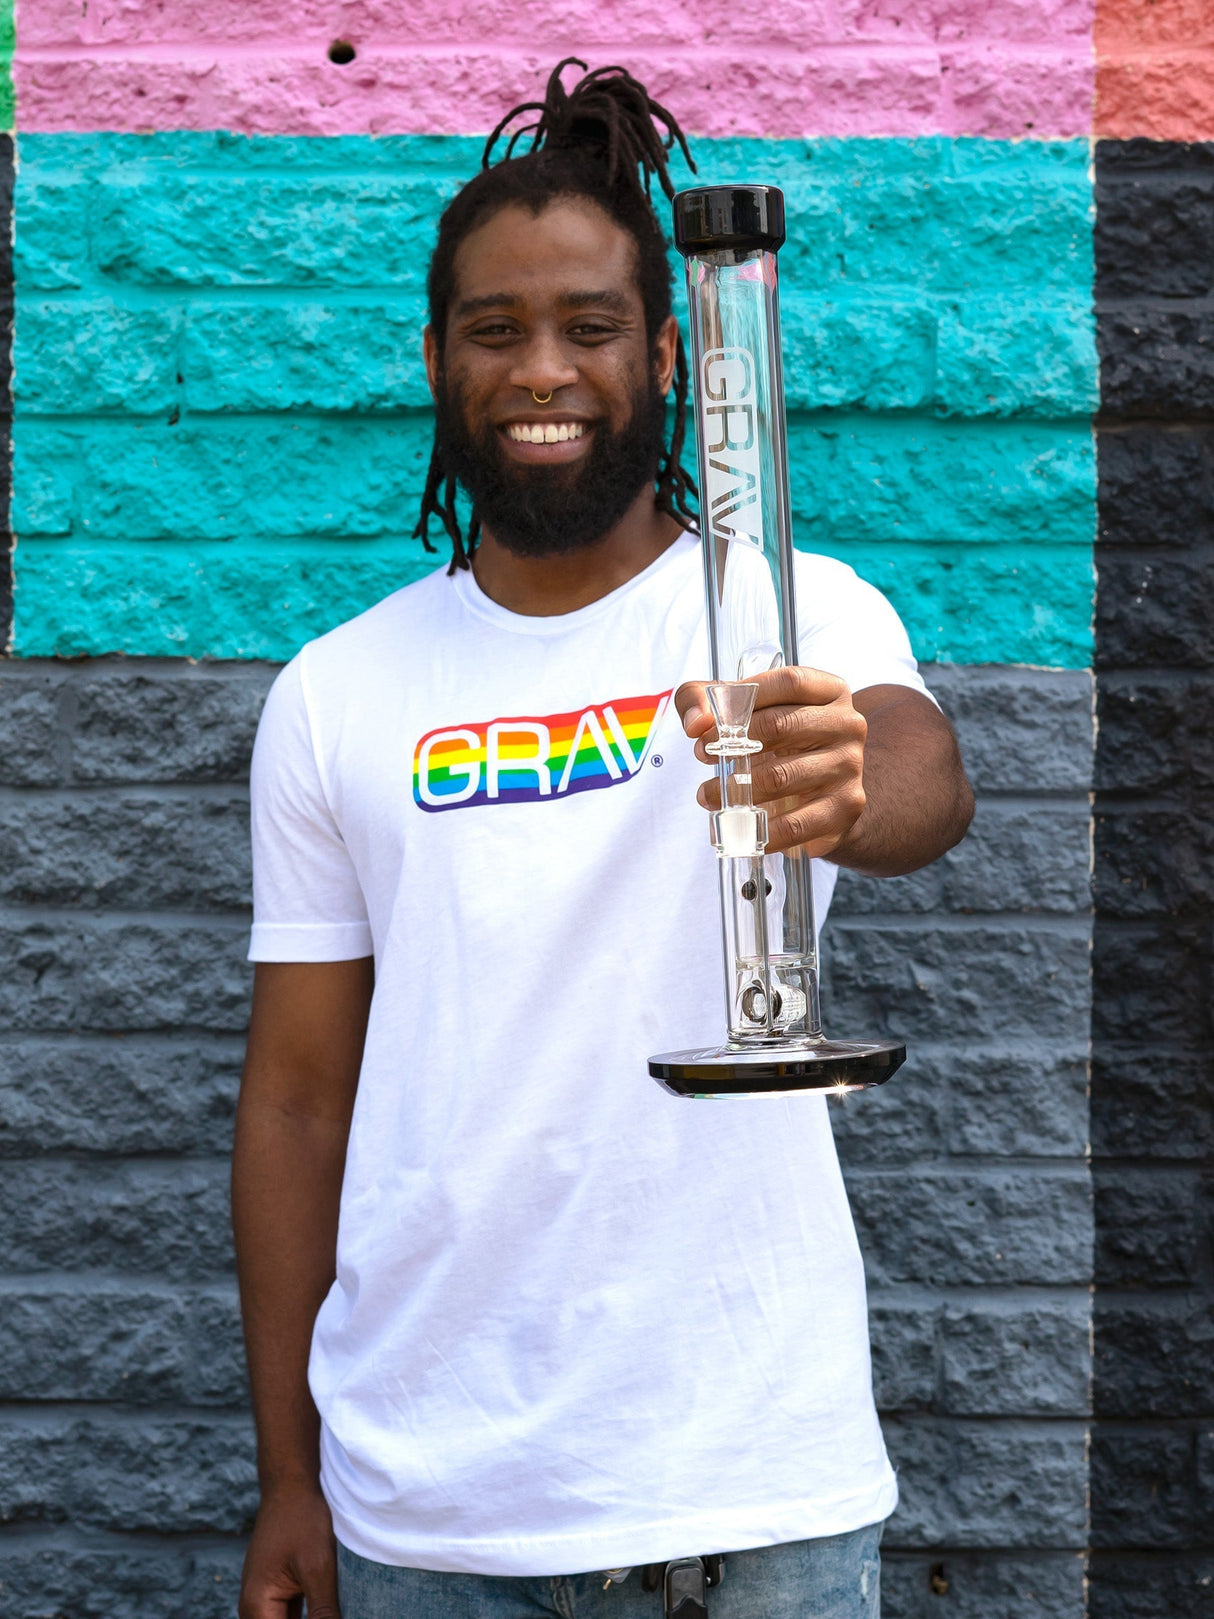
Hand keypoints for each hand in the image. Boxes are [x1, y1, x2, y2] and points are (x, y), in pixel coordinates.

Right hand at [238, 1483, 340, 1618]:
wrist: (292, 1483)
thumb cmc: (303, 1518)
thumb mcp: (318, 1568)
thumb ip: (323, 1613)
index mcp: (257, 1607)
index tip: (330, 1616)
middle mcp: (254, 1608)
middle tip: (334, 1611)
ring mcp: (264, 1599)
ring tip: (333, 1607)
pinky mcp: (277, 1590)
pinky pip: (292, 1616)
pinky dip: (311, 1616)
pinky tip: (330, 1610)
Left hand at [676, 666, 866, 857]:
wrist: (823, 792)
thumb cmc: (778, 741)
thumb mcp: (744, 710)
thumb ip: (704, 698)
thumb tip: (696, 723)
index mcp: (830, 691)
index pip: (790, 682)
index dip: (745, 698)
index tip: (711, 722)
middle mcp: (848, 724)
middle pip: (781, 726)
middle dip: (733, 743)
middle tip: (704, 757)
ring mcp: (850, 766)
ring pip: (780, 776)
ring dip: (735, 789)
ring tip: (708, 795)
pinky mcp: (845, 807)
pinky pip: (794, 823)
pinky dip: (760, 830)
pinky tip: (739, 827)